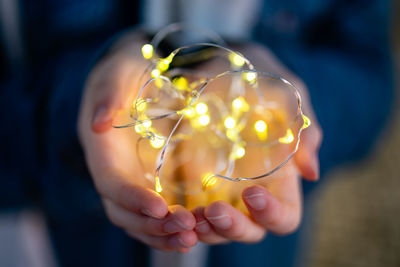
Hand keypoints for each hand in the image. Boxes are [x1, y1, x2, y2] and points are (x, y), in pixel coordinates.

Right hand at [78, 33, 197, 251]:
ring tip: (192, 238)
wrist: (136, 80)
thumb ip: (109, 95)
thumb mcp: (118, 72)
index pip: (111, 183)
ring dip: (163, 234)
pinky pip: (156, 214)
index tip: (161, 207)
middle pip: (124, 212)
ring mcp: (132, 180)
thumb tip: (99, 124)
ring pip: (139, 220)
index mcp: (102, 150)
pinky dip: (170, 228)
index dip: (132, 198)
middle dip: (152, 225)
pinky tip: (194, 233)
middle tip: (186, 229)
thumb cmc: (126, 73)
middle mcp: (114, 172)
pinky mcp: (150, 183)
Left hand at [191, 44, 321, 243]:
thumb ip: (304, 128)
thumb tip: (311, 173)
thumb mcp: (287, 94)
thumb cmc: (259, 75)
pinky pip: (187, 211)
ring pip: (217, 228)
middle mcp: (249, 189)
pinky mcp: (189, 180)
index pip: (285, 215)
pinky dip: (181, 218)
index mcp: (278, 177)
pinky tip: (171, 211)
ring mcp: (219, 188)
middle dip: (234, 228)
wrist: (218, 62)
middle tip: (213, 210)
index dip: (273, 214)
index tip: (252, 192)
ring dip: (205, 230)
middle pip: (250, 230)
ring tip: (189, 218)